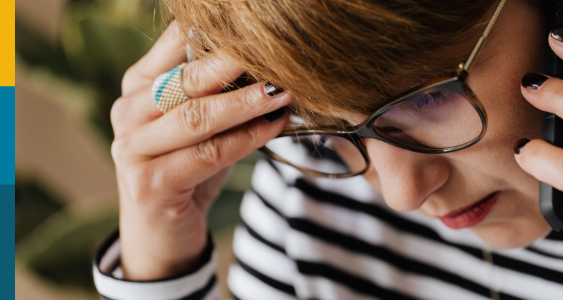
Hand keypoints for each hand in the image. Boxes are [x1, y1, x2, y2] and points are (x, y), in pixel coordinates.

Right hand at [111, 21, 291, 279]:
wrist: (161, 233)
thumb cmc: (187, 169)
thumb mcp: (199, 124)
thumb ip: (218, 93)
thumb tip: (268, 62)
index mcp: (138, 85)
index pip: (173, 44)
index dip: (213, 32)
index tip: (255, 26)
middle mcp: (128, 112)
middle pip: (186, 79)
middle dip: (233, 64)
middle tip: (275, 54)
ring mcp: (133, 149)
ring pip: (197, 117)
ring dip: (245, 103)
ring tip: (281, 92)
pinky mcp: (149, 183)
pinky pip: (207, 154)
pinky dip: (246, 139)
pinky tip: (273, 127)